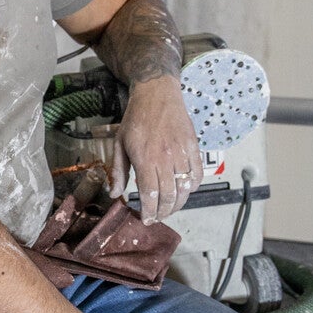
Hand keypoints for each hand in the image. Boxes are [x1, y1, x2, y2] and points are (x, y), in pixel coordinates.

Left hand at [112, 76, 203, 222]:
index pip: (150, 194)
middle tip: (157, 217)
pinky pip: (197, 174)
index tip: (146, 219)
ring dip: (178, 203)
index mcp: (145, 158)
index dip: (149, 212)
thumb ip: (118, 171)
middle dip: (163, 212)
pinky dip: (192, 187)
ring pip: (185, 188)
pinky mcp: (193, 147)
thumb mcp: (119, 144)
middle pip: (169, 196)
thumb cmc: (136, 119)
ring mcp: (182, 152)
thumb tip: (114, 194)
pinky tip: (184, 191)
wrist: (157, 94)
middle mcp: (165, 158)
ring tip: (169, 208)